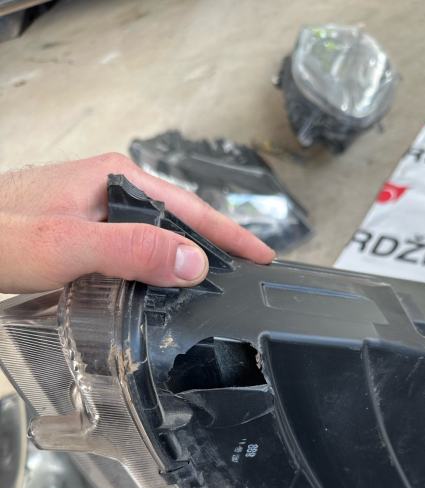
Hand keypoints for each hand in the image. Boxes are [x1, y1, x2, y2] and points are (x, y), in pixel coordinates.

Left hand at [0, 153, 274, 292]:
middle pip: (179, 217)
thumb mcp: (69, 246)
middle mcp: (110, 187)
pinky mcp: (84, 227)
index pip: (190, 207)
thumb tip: (193, 262)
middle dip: (215, 243)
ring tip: (216, 277)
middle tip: (247, 270)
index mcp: (115, 179)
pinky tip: (161, 280)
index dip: (230, 234)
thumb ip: (132, 250)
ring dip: (186, 255)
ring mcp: (96, 206)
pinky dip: (157, 262)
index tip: (263, 256)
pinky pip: (135, 243)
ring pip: (156, 232)